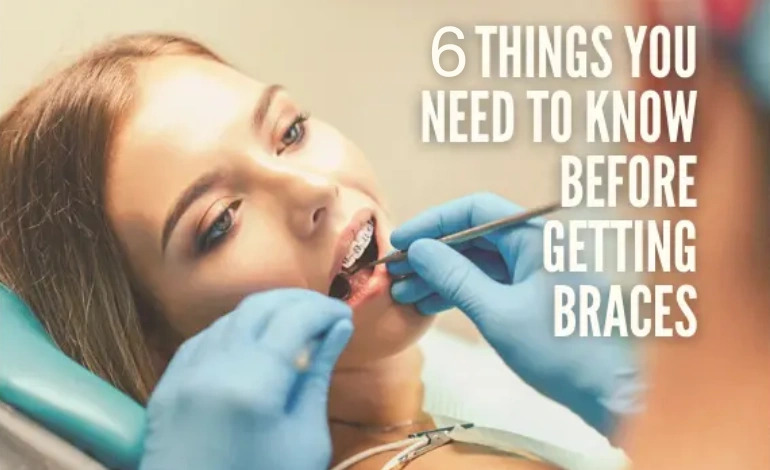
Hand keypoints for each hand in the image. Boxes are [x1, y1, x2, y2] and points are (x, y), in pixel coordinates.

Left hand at [139, 288, 352, 469]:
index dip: (324, 310)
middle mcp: (212, 369)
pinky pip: (203, 340)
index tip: (344, 318)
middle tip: (325, 314)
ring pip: (228, 318)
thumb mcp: (305, 440)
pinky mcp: (166, 388)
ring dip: (265, 314)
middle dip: (297, 302)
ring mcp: (182, 377)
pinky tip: (253, 345)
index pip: (294, 319)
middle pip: (258, 307)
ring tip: (295, 329)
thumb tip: (338, 330)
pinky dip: (234, 332)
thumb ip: (317, 377)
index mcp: (253, 385)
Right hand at [388, 192, 640, 436]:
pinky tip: (430, 304)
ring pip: (478, 262)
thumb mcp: (497, 313)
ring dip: (441, 275)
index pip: (475, 210)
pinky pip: (490, 282)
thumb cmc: (561, 350)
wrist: (611, 392)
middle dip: (432, 253)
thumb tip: (418, 249)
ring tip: (404, 293)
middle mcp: (537, 246)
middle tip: (395, 272)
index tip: (401, 240)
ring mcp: (536, 271)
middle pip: (474, 236)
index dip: (433, 222)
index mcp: (536, 237)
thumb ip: (455, 277)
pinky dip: (460, 291)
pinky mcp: (533, 295)